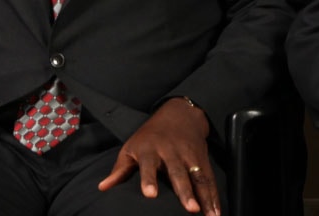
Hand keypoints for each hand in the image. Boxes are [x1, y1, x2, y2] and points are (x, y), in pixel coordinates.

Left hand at [98, 97, 215, 214]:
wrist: (180, 113)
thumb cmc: (150, 136)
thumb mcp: (132, 147)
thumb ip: (120, 169)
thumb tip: (102, 187)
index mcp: (151, 150)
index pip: (149, 165)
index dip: (149, 179)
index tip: (150, 194)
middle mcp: (172, 152)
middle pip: (178, 173)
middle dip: (184, 191)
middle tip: (190, 209)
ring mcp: (189, 156)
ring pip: (198, 177)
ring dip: (205, 197)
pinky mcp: (202, 160)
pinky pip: (209, 179)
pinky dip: (214, 196)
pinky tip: (216, 212)